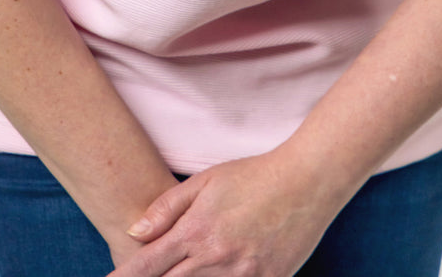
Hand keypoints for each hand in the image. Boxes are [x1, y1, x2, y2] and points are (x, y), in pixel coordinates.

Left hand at [108, 150, 342, 276]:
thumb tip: (133, 230)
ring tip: (187, 271)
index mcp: (197, 231)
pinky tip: (215, 276)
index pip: (148, 265)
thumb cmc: (254, 176)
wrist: (308, 182)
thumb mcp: (207, 181)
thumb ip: (168, 207)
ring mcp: (242, 275)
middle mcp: (215, 258)